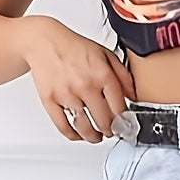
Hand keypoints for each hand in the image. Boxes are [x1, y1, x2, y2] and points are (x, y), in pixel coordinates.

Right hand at [18, 16, 135, 142]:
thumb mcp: (106, 54)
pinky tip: (78, 135)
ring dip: (94, 137)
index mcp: (102, 75)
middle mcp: (85, 86)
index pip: (119, 107)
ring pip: (84, 128)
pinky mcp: (50, 100)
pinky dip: (73, 135)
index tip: (125, 125)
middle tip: (112, 132)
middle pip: (104, 121)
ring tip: (97, 137)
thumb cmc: (74, 47)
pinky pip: (63, 126)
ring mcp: (67, 95)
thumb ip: (123, 75)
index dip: (124, 120)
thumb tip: (134, 96)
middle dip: (111, 131)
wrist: (45, 41)